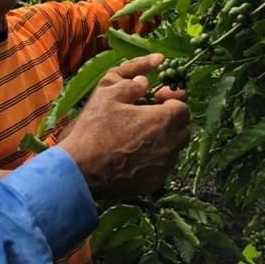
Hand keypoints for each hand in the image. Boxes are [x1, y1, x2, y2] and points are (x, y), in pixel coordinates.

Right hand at [56, 54, 189, 200]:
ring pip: (174, 149)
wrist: (81, 169)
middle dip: (171, 121)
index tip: (157, 99)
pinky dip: (153, 159)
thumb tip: (144, 81)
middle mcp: (169, 144)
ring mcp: (163, 166)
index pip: (183, 107)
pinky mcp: (154, 182)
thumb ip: (131, 84)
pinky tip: (134, 156)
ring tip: (140, 137)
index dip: (171, 101)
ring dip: (164, 140)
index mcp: (162, 120)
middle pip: (183, 129)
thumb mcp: (107, 96)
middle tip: (150, 117)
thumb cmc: (94, 130)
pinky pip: (162, 166)